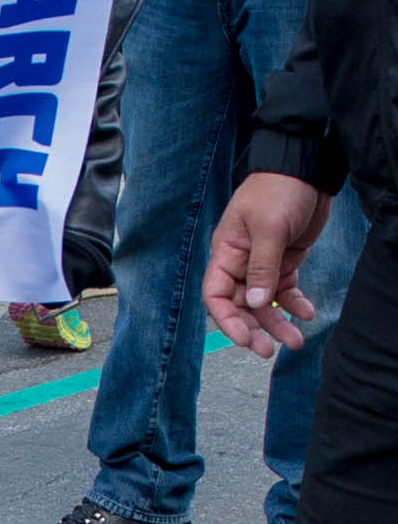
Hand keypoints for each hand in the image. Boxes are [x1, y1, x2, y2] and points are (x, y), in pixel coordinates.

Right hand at [202, 171, 329, 356]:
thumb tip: (254, 303)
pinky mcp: (284, 261)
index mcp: (225, 253)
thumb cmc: (277, 192)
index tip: (246, 339)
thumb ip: (261, 268)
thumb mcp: (268, 228)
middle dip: (255, 328)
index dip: (227, 321)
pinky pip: (284, 291)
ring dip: (277, 322)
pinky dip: (294, 304)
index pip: (215, 295)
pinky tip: (307, 313)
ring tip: (296, 341)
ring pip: (264, 303)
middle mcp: (240, 263)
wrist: (305, 173)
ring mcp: (262, 264)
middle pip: (240, 306)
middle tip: (272, 350)